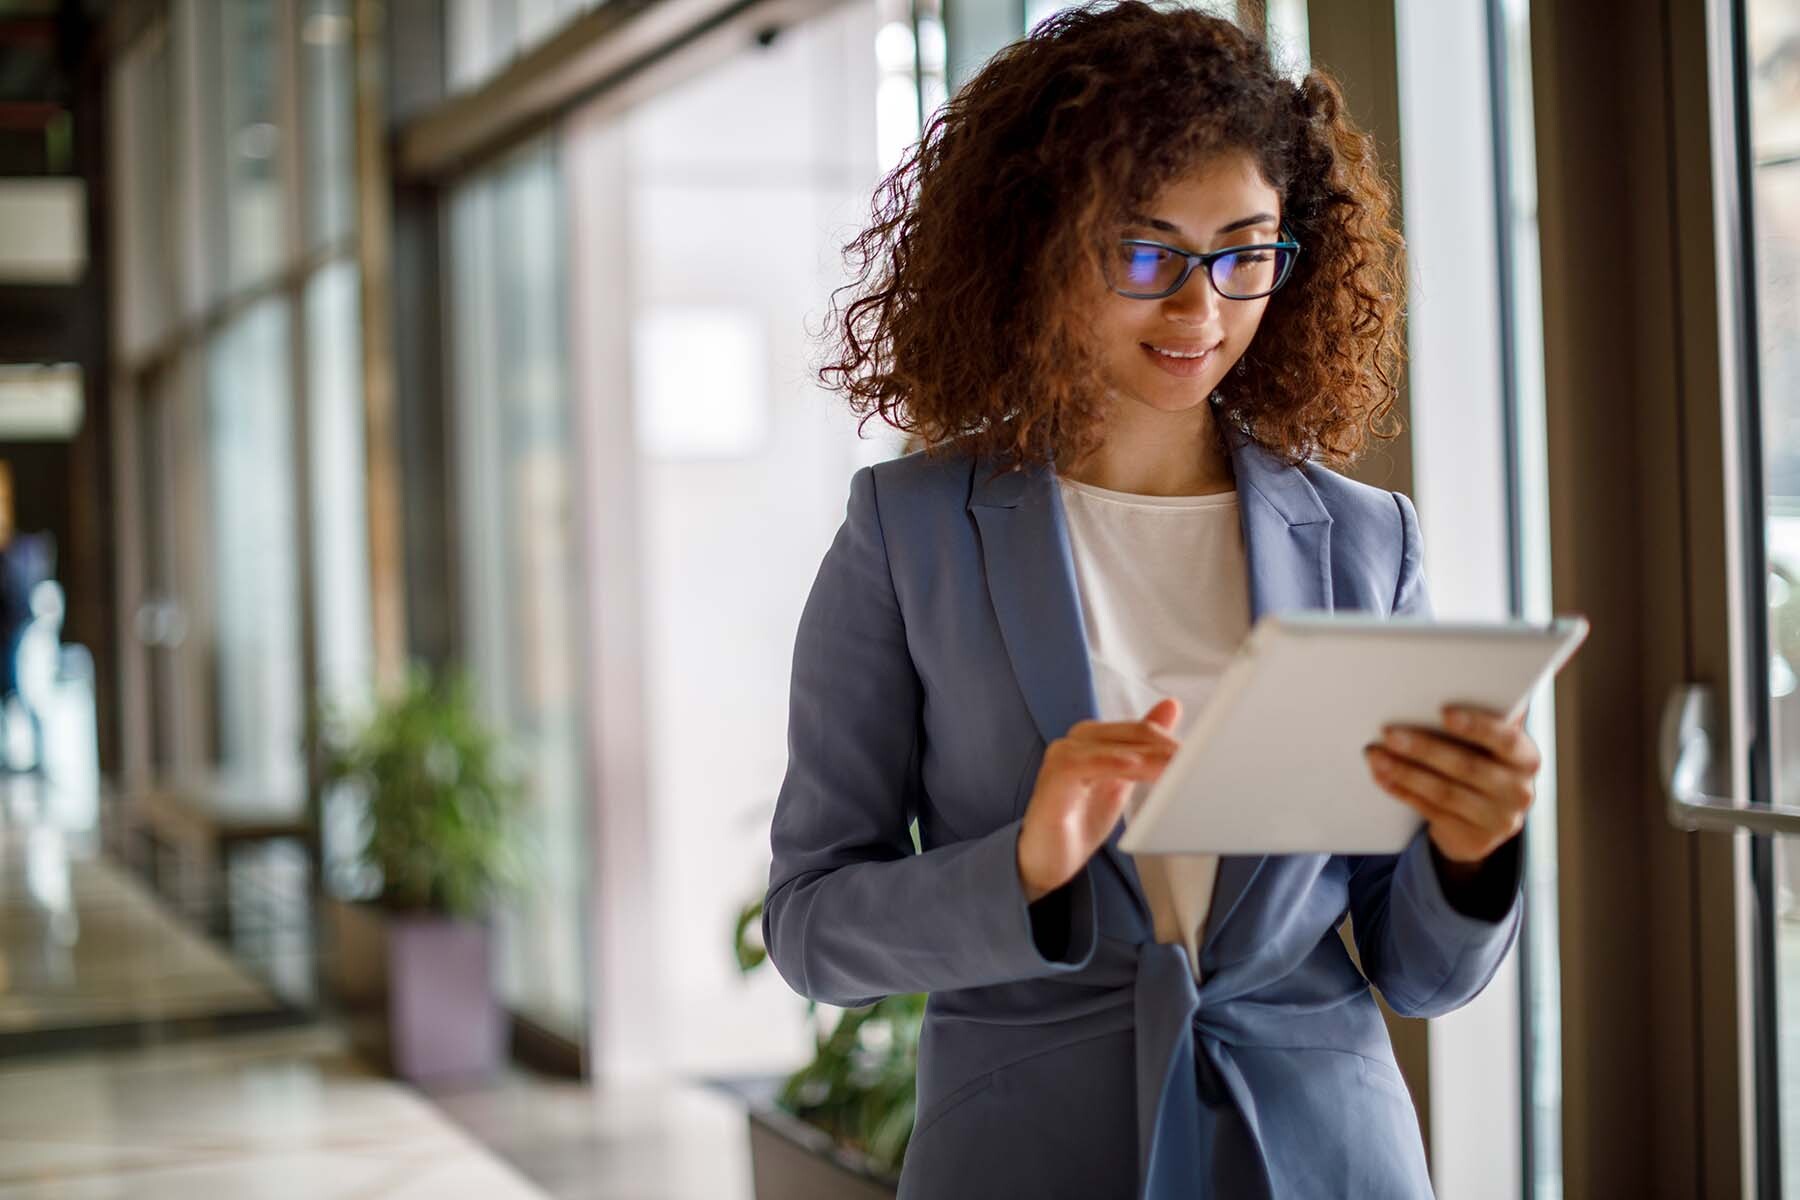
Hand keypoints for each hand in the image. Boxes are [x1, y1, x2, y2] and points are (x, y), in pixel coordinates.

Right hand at [1017, 698, 1181, 902]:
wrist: (1045, 861)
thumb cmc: (1078, 822)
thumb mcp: (1120, 783)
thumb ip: (1142, 748)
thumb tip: (1171, 706)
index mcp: (1093, 739)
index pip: (1141, 730)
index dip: (1173, 742)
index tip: (1205, 756)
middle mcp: (1076, 742)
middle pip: (1132, 734)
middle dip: (1168, 748)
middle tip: (1199, 762)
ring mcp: (1062, 758)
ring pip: (1113, 746)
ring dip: (1150, 757)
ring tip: (1178, 769)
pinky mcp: (1053, 780)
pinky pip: (1084, 764)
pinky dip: (1112, 763)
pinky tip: (1135, 768)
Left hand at [1362, 704, 1541, 871]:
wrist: (1483, 822)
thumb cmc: (1481, 764)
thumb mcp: (1489, 746)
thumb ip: (1482, 721)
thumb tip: (1452, 681)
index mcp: (1526, 759)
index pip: (1506, 739)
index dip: (1476, 726)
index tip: (1443, 712)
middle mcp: (1518, 791)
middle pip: (1467, 766)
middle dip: (1424, 748)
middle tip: (1388, 732)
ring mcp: (1497, 820)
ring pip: (1444, 792)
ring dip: (1404, 771)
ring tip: (1375, 755)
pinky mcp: (1473, 840)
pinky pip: (1430, 811)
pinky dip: (1402, 791)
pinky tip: (1382, 776)